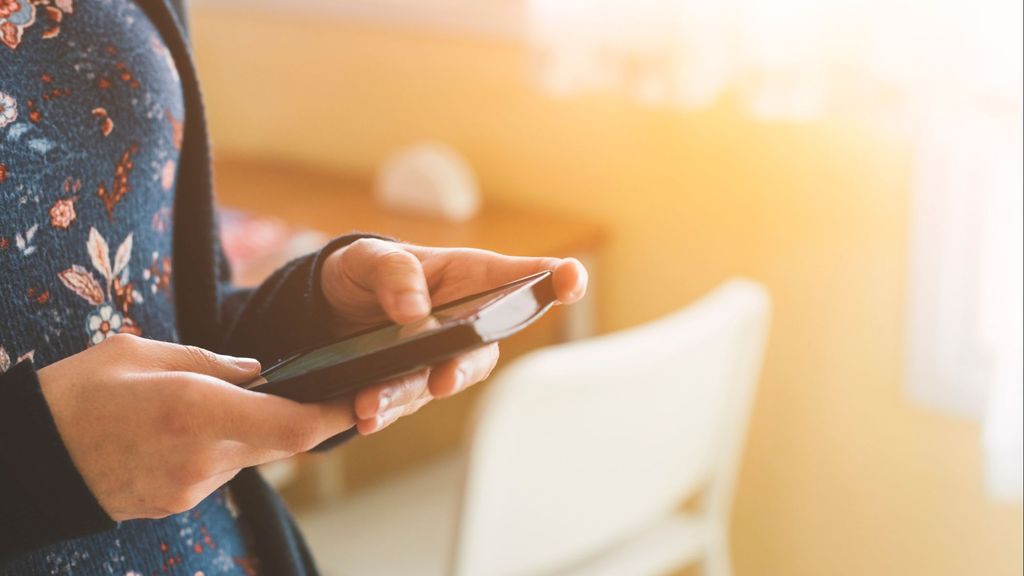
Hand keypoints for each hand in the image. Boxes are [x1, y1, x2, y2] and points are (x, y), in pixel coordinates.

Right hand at [37, 334, 356, 520]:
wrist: (24, 460)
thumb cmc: (74, 394)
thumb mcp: (139, 352)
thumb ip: (211, 362)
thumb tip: (259, 374)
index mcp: (195, 410)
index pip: (294, 426)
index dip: (336, 414)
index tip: (361, 396)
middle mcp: (203, 456)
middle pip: (282, 442)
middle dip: (297, 413)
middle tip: (299, 384)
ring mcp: (191, 487)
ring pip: (251, 454)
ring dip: (250, 427)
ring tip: (208, 400)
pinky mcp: (179, 502)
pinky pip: (222, 469)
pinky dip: (221, 445)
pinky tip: (185, 427)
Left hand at [319, 239, 588, 434]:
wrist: (330, 311)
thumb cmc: (365, 272)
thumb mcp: (368, 257)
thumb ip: (393, 272)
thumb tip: (414, 311)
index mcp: (468, 278)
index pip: (519, 278)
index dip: (553, 280)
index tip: (573, 279)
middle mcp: (465, 324)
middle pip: (481, 350)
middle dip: (462, 368)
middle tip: (442, 379)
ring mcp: (439, 360)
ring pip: (437, 384)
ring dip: (405, 396)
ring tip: (370, 403)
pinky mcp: (411, 387)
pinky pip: (404, 403)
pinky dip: (383, 412)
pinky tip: (363, 416)